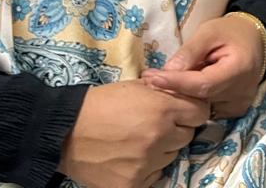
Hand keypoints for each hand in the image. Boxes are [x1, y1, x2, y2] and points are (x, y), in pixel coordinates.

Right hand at [58, 80, 208, 187]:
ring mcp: (147, 163)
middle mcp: (159, 137)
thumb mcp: (137, 87)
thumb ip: (166, 92)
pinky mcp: (133, 184)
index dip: (192, 111)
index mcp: (163, 109)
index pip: (200, 113)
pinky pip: (155, 176)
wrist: (65, 132)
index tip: (182, 112)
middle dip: (175, 130)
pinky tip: (129, 158)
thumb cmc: (101, 103)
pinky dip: (147, 169)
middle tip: (154, 126)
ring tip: (137, 142)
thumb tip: (188, 93)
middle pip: (187, 136)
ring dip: (161, 150)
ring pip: (171, 156)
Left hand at [141, 14, 265, 118]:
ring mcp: (239, 104)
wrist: (254, 40)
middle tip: (150, 78)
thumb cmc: (230, 32)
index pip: (202, 85)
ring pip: (201, 107)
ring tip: (168, 80)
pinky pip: (208, 110)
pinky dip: (194, 100)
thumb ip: (190, 51)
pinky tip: (187, 88)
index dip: (176, 83)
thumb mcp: (209, 32)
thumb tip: (167, 72)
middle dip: (173, 89)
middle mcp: (242, 92)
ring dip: (182, 95)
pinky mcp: (235, 110)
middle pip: (200, 99)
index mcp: (239, 69)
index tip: (151, 78)